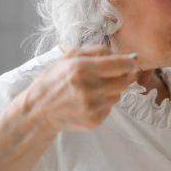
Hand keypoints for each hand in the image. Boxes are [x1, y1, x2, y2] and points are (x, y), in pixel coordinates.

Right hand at [22, 46, 137, 131]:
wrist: (38, 111)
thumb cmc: (53, 80)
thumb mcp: (69, 58)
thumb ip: (96, 51)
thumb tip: (121, 54)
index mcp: (81, 68)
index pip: (121, 64)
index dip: (130, 62)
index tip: (131, 61)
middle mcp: (88, 88)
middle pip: (125, 81)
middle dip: (124, 75)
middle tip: (116, 74)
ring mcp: (92, 106)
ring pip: (119, 95)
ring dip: (113, 89)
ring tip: (95, 88)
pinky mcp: (94, 120)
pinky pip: (110, 107)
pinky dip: (105, 102)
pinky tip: (90, 100)